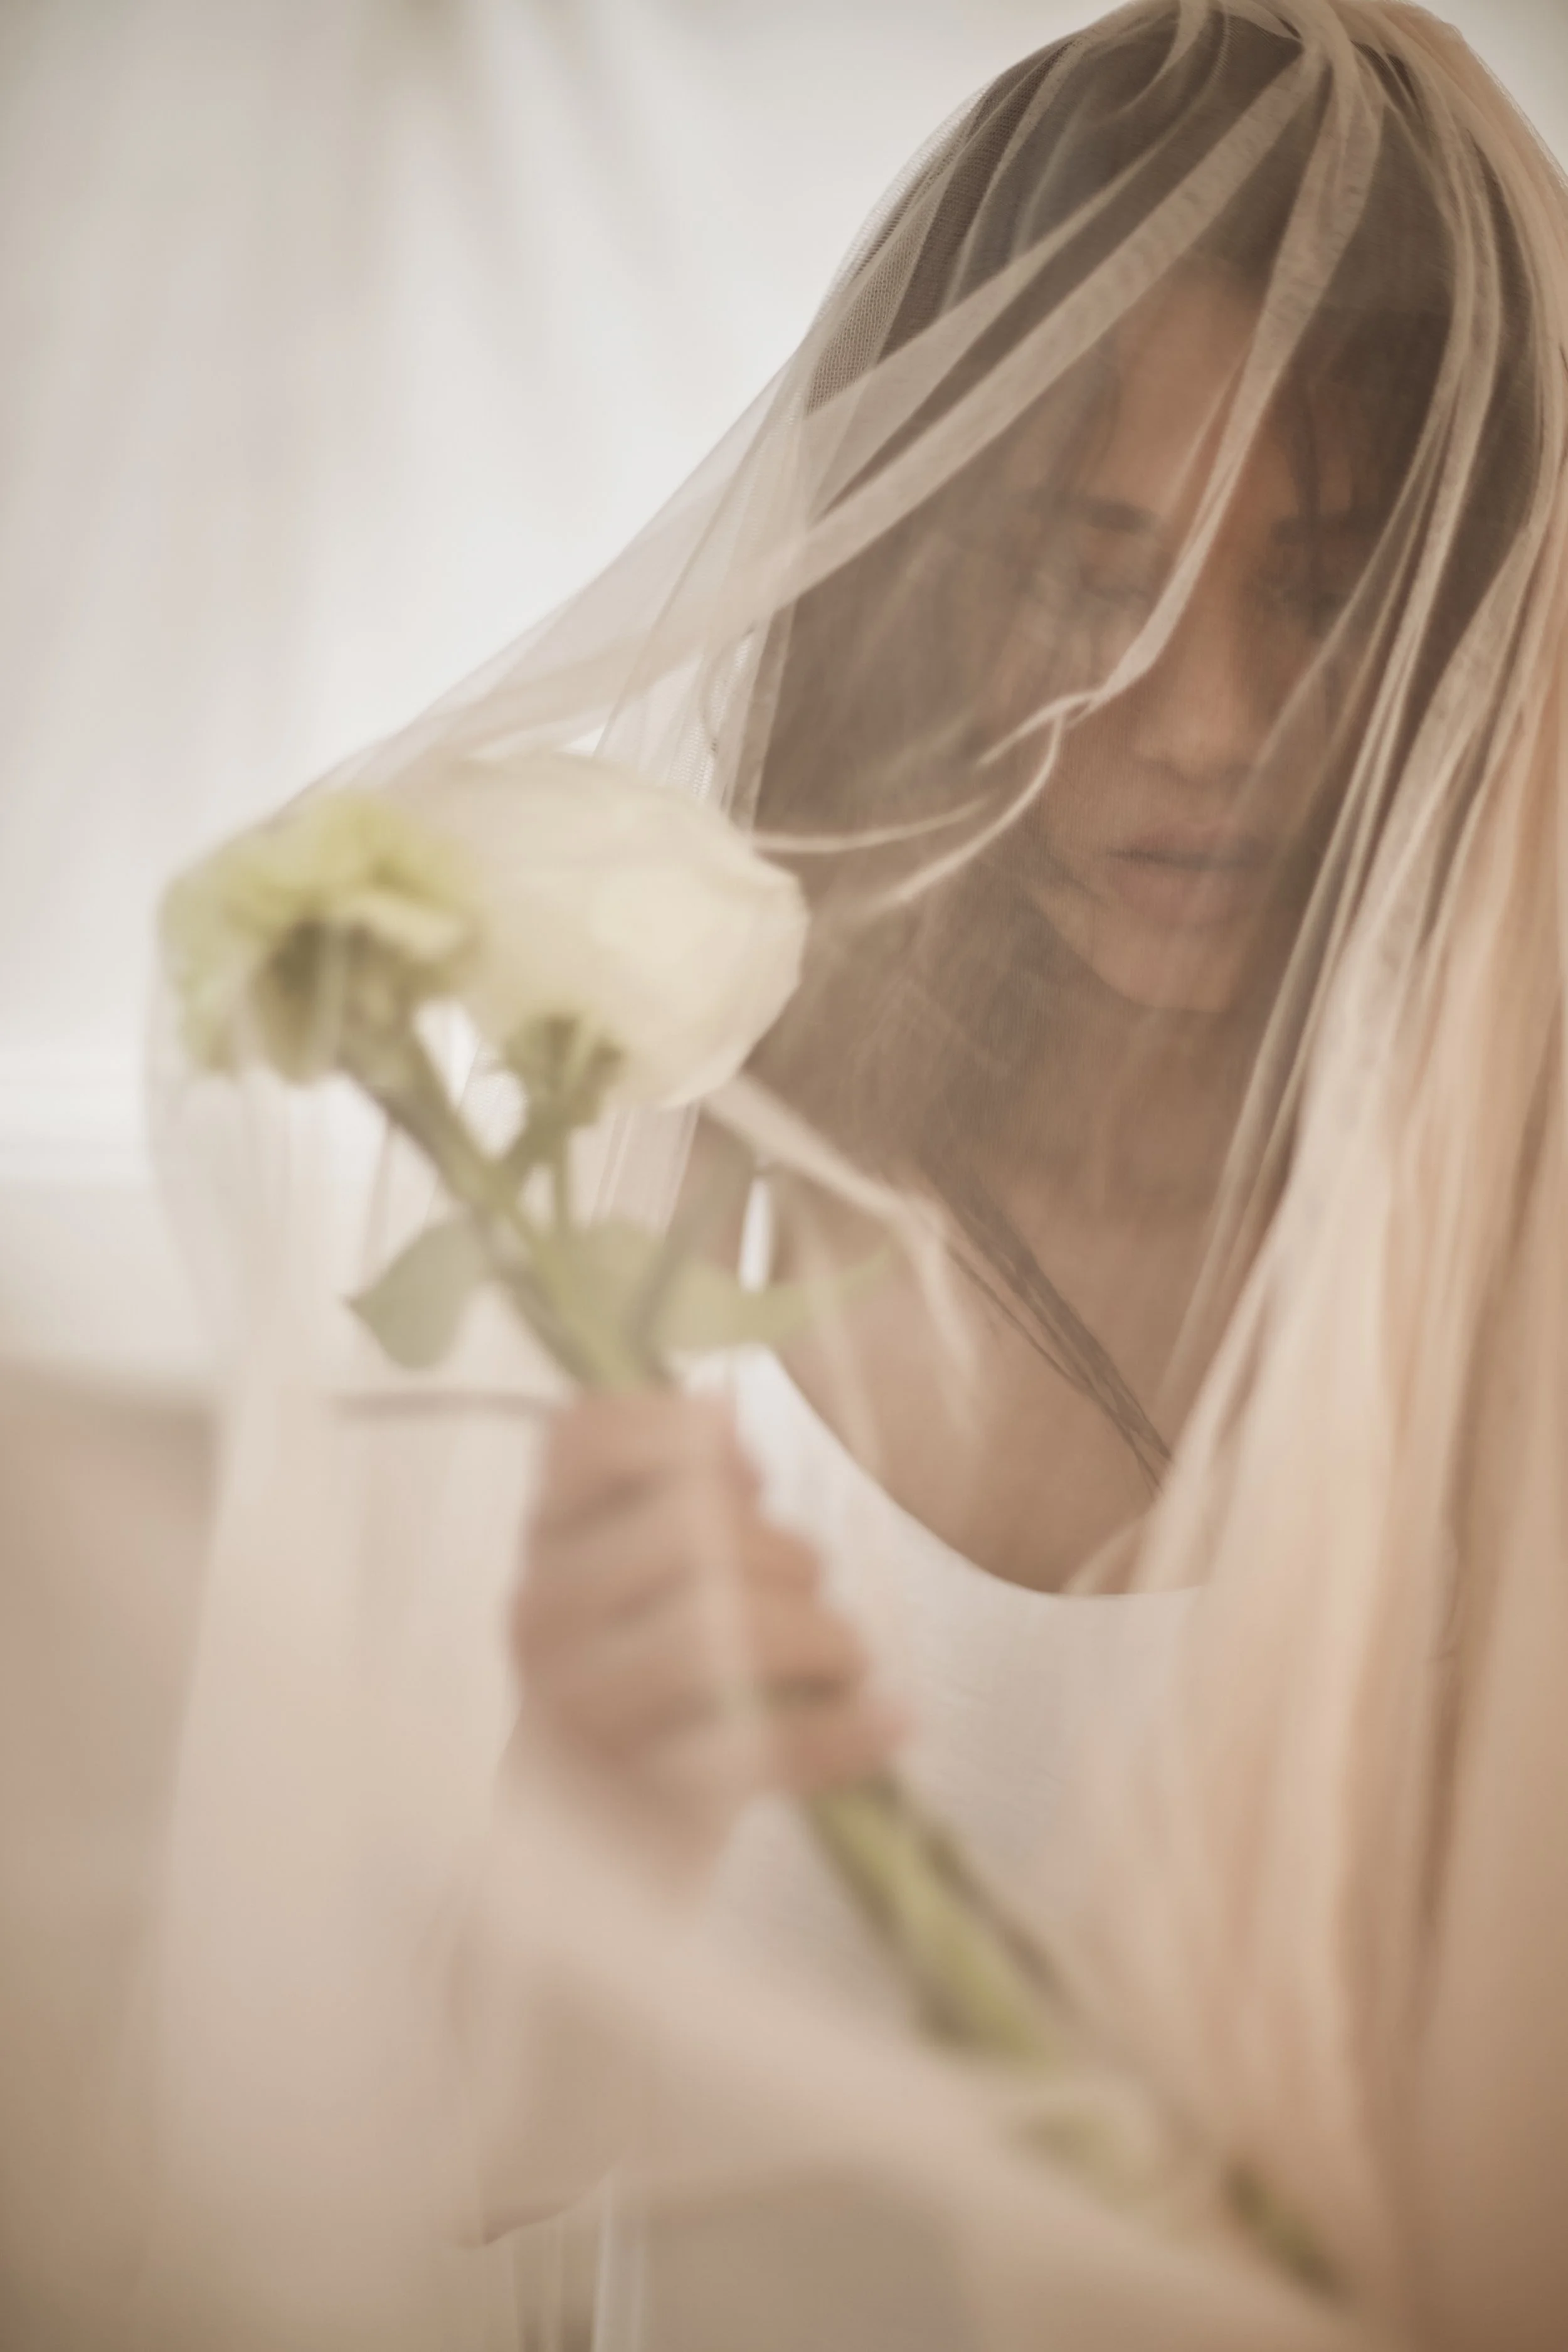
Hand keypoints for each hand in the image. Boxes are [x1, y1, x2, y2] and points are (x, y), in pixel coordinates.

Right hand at [510, 1393, 905, 1870]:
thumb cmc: (642, 1695)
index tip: (746, 1474)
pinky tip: (890, 1720)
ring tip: (842, 1662)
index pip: (583, 1435)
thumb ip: (677, 1495)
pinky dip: (844, 1731)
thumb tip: (723, 1408)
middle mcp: (544, 1617)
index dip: (678, 1429)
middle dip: (784, 1553)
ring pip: (720, 1628)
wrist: (586, 1862)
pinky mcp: (642, 1801)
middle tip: (812, 1595)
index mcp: (545, 1545)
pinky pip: (760, 1745)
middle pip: (684, 1527)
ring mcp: (584, 1712)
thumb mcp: (635, 1584)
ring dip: (822, 1637)